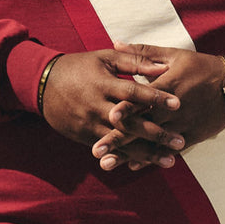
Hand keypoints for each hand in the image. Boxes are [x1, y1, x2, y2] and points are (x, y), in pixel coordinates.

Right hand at [40, 49, 185, 167]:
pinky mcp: (85, 136)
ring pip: (122, 142)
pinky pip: (109, 150)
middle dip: (157, 134)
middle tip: (181, 142)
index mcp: (103, 83)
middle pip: (130, 123)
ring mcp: (90, 124)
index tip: (178, 103)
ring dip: (146, 153)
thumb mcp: (105, 58)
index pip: (133, 92)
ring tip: (171, 161)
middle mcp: (97, 106)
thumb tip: (164, 67)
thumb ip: (135, 61)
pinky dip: (128, 158)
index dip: (155, 97)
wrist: (43, 84)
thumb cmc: (80, 67)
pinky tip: (146, 164)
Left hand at [92, 43, 224, 170]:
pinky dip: (151, 158)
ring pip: (152, 143)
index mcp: (169, 85)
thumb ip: (143, 52)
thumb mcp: (174, 55)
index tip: (110, 115)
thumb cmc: (201, 67)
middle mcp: (174, 109)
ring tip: (107, 164)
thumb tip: (116, 43)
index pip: (145, 98)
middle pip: (143, 126)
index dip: (128, 108)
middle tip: (97, 151)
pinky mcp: (192, 136)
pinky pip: (169, 150)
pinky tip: (132, 165)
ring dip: (128, 154)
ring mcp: (183, 125)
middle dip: (119, 139)